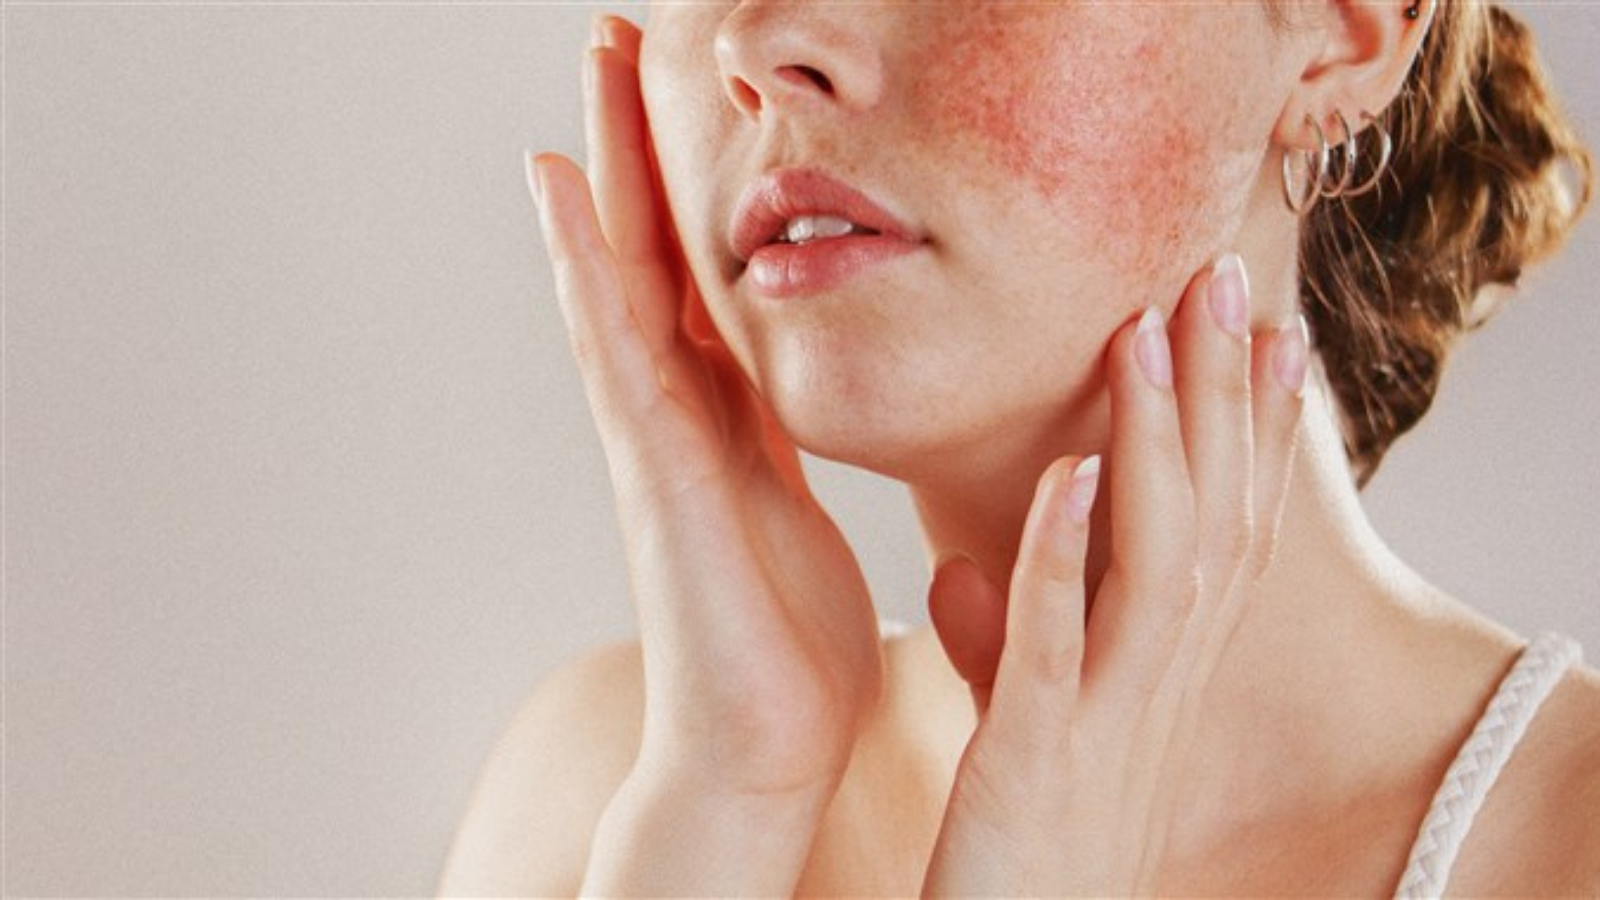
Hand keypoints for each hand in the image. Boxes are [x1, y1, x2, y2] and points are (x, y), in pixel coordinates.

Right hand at [526, 17, 883, 893]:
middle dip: (636, 145)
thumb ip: (793, 446)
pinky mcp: (651, 472)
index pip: (704, 274)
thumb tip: (806, 399)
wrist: (760, 750)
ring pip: (620, 277)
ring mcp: (652, 438)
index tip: (683, 95)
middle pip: (653, 252)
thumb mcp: (801, 512)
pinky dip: (584, 266)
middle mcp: (680, 412)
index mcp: (728, 417)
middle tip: (619, 37)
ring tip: (585, 70)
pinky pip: (614, 349)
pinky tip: (560, 191)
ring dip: (601, 172)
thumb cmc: (785, 649)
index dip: (690, 185)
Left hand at [921, 256, 1308, 894]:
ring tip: (1150, 334)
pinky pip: (1058, 648)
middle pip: (1212, 519)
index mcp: (1158, 677)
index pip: (1225, 533)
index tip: (1266, 331)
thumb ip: (1002, 641)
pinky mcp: (1038, 761)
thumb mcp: (1019, 731)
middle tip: (1223, 278)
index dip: (1252, 433)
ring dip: (1157, 444)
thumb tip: (965, 564)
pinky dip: (1066, 559)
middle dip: (1222, 398)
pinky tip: (1073, 474)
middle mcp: (1156, 690)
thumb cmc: (1019, 851)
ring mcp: (1107, 724)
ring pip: (1156, 561)